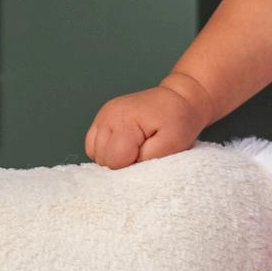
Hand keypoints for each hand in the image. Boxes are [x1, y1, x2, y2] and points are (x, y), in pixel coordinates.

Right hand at [84, 82, 208, 169]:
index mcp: (124, 121)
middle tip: (143, 149)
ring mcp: (102, 116)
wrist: (178, 98)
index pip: (115, 161)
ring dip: (114, 157)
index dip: (133, 165)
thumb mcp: (172, 144)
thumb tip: (128, 171)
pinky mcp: (101, 118)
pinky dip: (107, 151)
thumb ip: (148, 160)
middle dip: (123, 161)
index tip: (148, 154)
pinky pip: (93, 146)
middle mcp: (108, 116)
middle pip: (103, 159)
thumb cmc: (177, 121)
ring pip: (96, 154)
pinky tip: (124, 145)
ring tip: (135, 146)